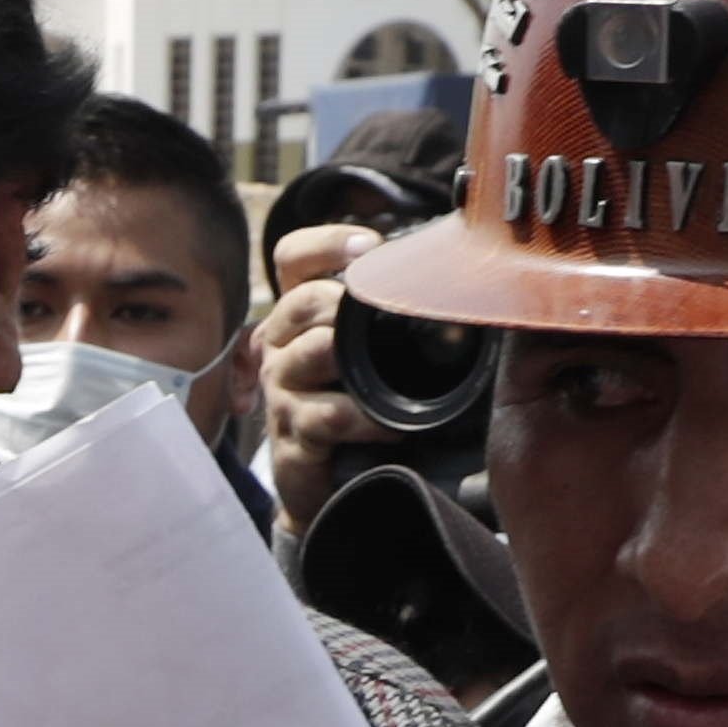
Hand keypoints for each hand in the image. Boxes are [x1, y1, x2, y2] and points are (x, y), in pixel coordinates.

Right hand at [252, 220, 378, 492]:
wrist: (332, 483)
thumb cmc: (356, 405)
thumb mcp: (365, 351)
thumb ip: (382, 314)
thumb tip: (446, 273)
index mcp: (299, 315)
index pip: (292, 257)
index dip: (327, 243)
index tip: (370, 246)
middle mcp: (281, 345)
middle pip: (301, 300)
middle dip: (345, 300)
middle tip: (388, 314)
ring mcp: (281, 389)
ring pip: (313, 351)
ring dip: (356, 358)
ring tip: (394, 375)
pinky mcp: (291, 434)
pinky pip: (331, 414)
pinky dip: (369, 418)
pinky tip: (395, 425)